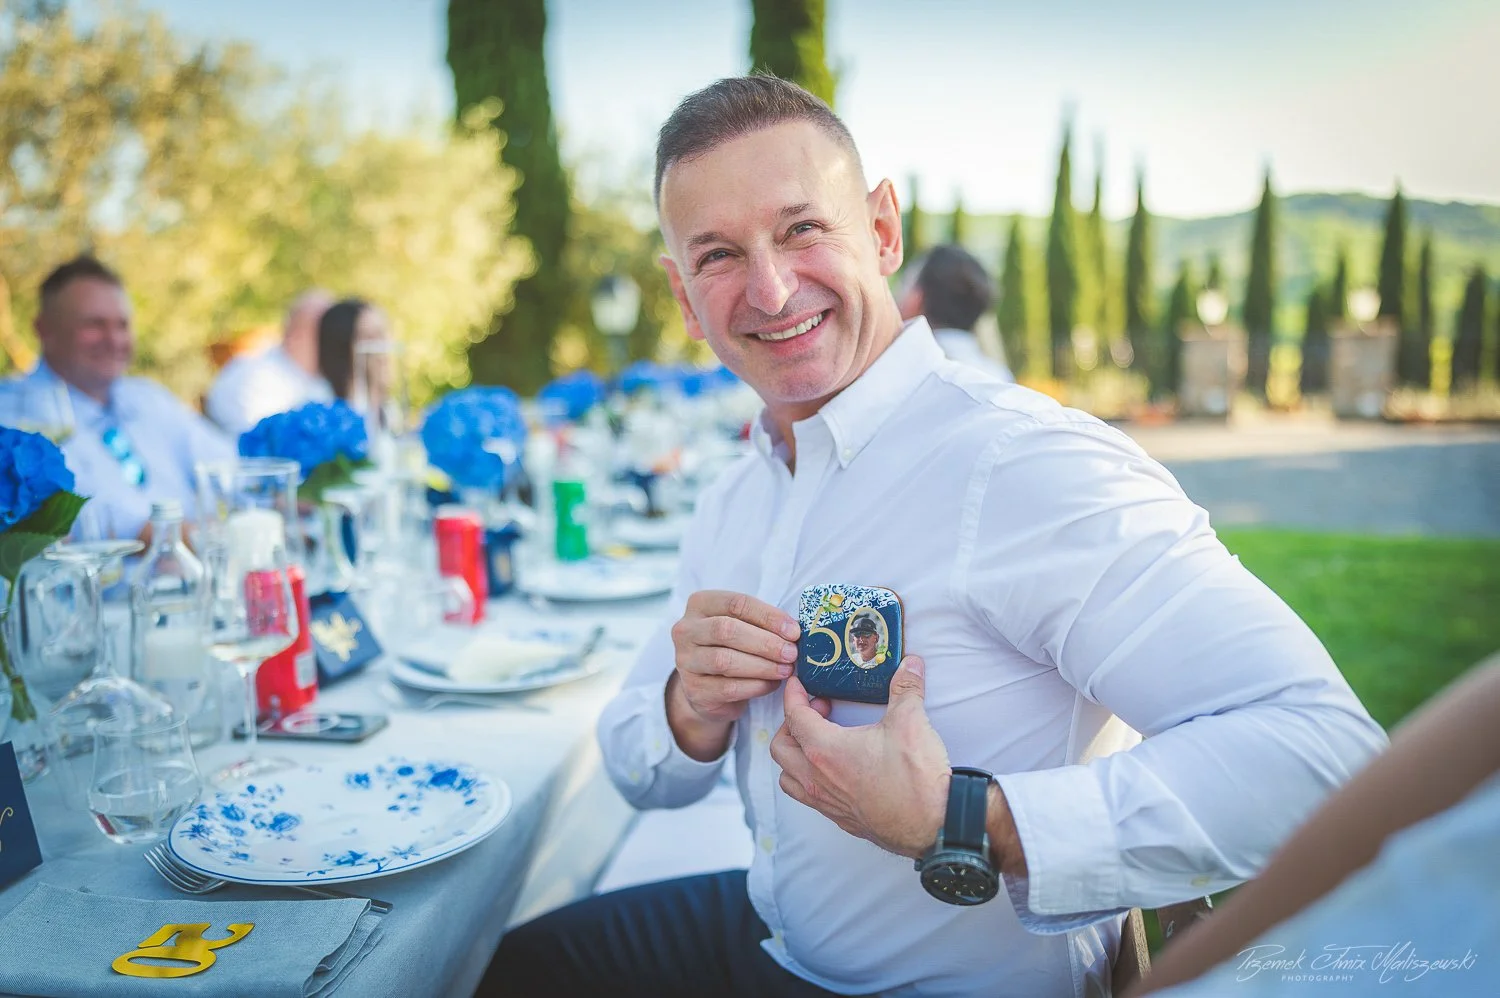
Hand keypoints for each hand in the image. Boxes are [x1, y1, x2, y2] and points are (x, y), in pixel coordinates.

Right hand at [667, 590, 801, 758]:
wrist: (708, 688)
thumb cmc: (733, 648)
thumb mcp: (744, 627)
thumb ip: (762, 623)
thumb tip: (794, 631)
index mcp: (700, 604)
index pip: (735, 603)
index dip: (768, 616)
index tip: (794, 631)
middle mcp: (686, 630)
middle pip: (727, 630)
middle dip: (766, 643)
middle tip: (792, 653)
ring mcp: (685, 661)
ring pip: (725, 660)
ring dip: (763, 666)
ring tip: (786, 669)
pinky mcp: (693, 690)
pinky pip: (728, 688)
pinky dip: (755, 686)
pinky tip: (772, 684)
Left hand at [771, 655, 950, 858]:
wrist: (934, 825)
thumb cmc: (916, 778)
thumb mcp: (910, 722)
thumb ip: (906, 688)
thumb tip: (909, 665)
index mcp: (825, 750)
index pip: (794, 716)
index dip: (792, 695)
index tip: (797, 684)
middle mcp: (818, 778)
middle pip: (781, 747)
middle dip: (791, 724)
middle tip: (816, 711)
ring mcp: (827, 802)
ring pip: (789, 777)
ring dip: (794, 755)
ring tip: (818, 741)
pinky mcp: (841, 818)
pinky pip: (808, 797)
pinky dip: (809, 779)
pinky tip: (834, 769)